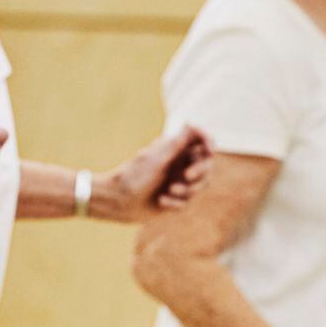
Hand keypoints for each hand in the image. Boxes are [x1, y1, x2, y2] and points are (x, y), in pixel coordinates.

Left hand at [94, 126, 212, 221]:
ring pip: (199, 186)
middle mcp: (178, 165)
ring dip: (187, 190)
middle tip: (187, 176)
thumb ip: (176, 144)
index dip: (208, 142)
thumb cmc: (132, 177)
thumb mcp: (156, 160)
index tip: (208, 150)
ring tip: (169, 191)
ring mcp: (177, 182)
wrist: (116, 202)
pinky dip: (176, 203)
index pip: (201, 141)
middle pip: (206, 165)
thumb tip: (191, 123)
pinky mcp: (174, 199)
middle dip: (200, 171)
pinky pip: (188, 202)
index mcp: (174, 150)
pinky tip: (161, 201)